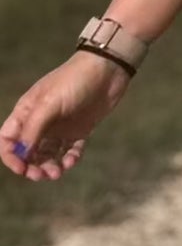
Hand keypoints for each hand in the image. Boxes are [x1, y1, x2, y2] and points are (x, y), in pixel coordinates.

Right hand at [0, 51, 133, 181]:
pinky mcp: (80, 130)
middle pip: (28, 151)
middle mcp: (41, 122)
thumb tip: (21, 154)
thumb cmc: (74, 81)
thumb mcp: (49, 103)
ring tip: (58, 172)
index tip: (21, 168)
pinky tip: (72, 161)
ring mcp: (60, 127)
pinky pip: (70, 151)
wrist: (108, 70)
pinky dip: (69, 159)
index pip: (8, 139)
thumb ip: (33, 128)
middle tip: (42, 175)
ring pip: (48, 154)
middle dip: (32, 166)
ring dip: (50, 166)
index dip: (11, 156)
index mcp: (26, 112)